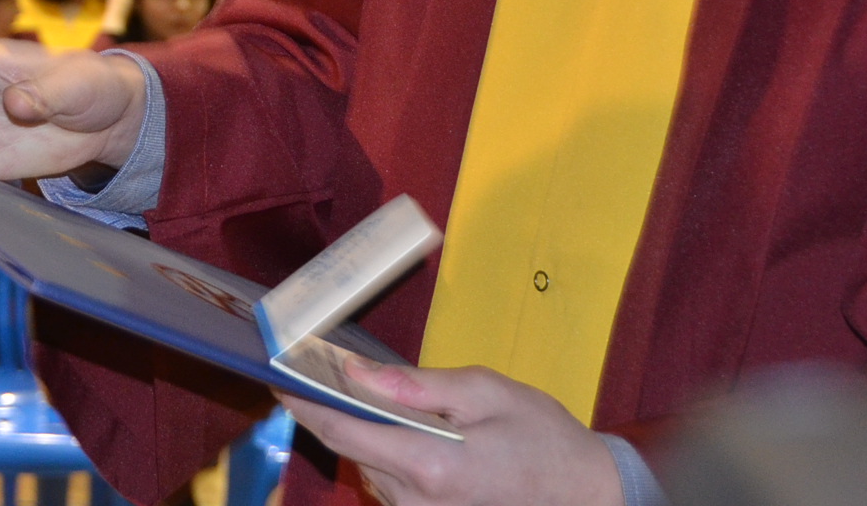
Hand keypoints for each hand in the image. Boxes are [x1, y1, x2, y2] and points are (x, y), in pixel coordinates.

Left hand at [279, 361, 622, 505]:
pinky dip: (385, 455)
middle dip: (332, 411)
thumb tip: (359, 372)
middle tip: (321, 373)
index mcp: (430, 466)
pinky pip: (390, 486)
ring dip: (363, 434)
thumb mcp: (487, 392)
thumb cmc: (544, 438)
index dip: (303, 403)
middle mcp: (416, 501)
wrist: (589, 495)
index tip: (277, 377)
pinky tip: (402, 430)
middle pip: (350, 450)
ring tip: (368, 396)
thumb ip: (419, 386)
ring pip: (367, 469)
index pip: (343, 432)